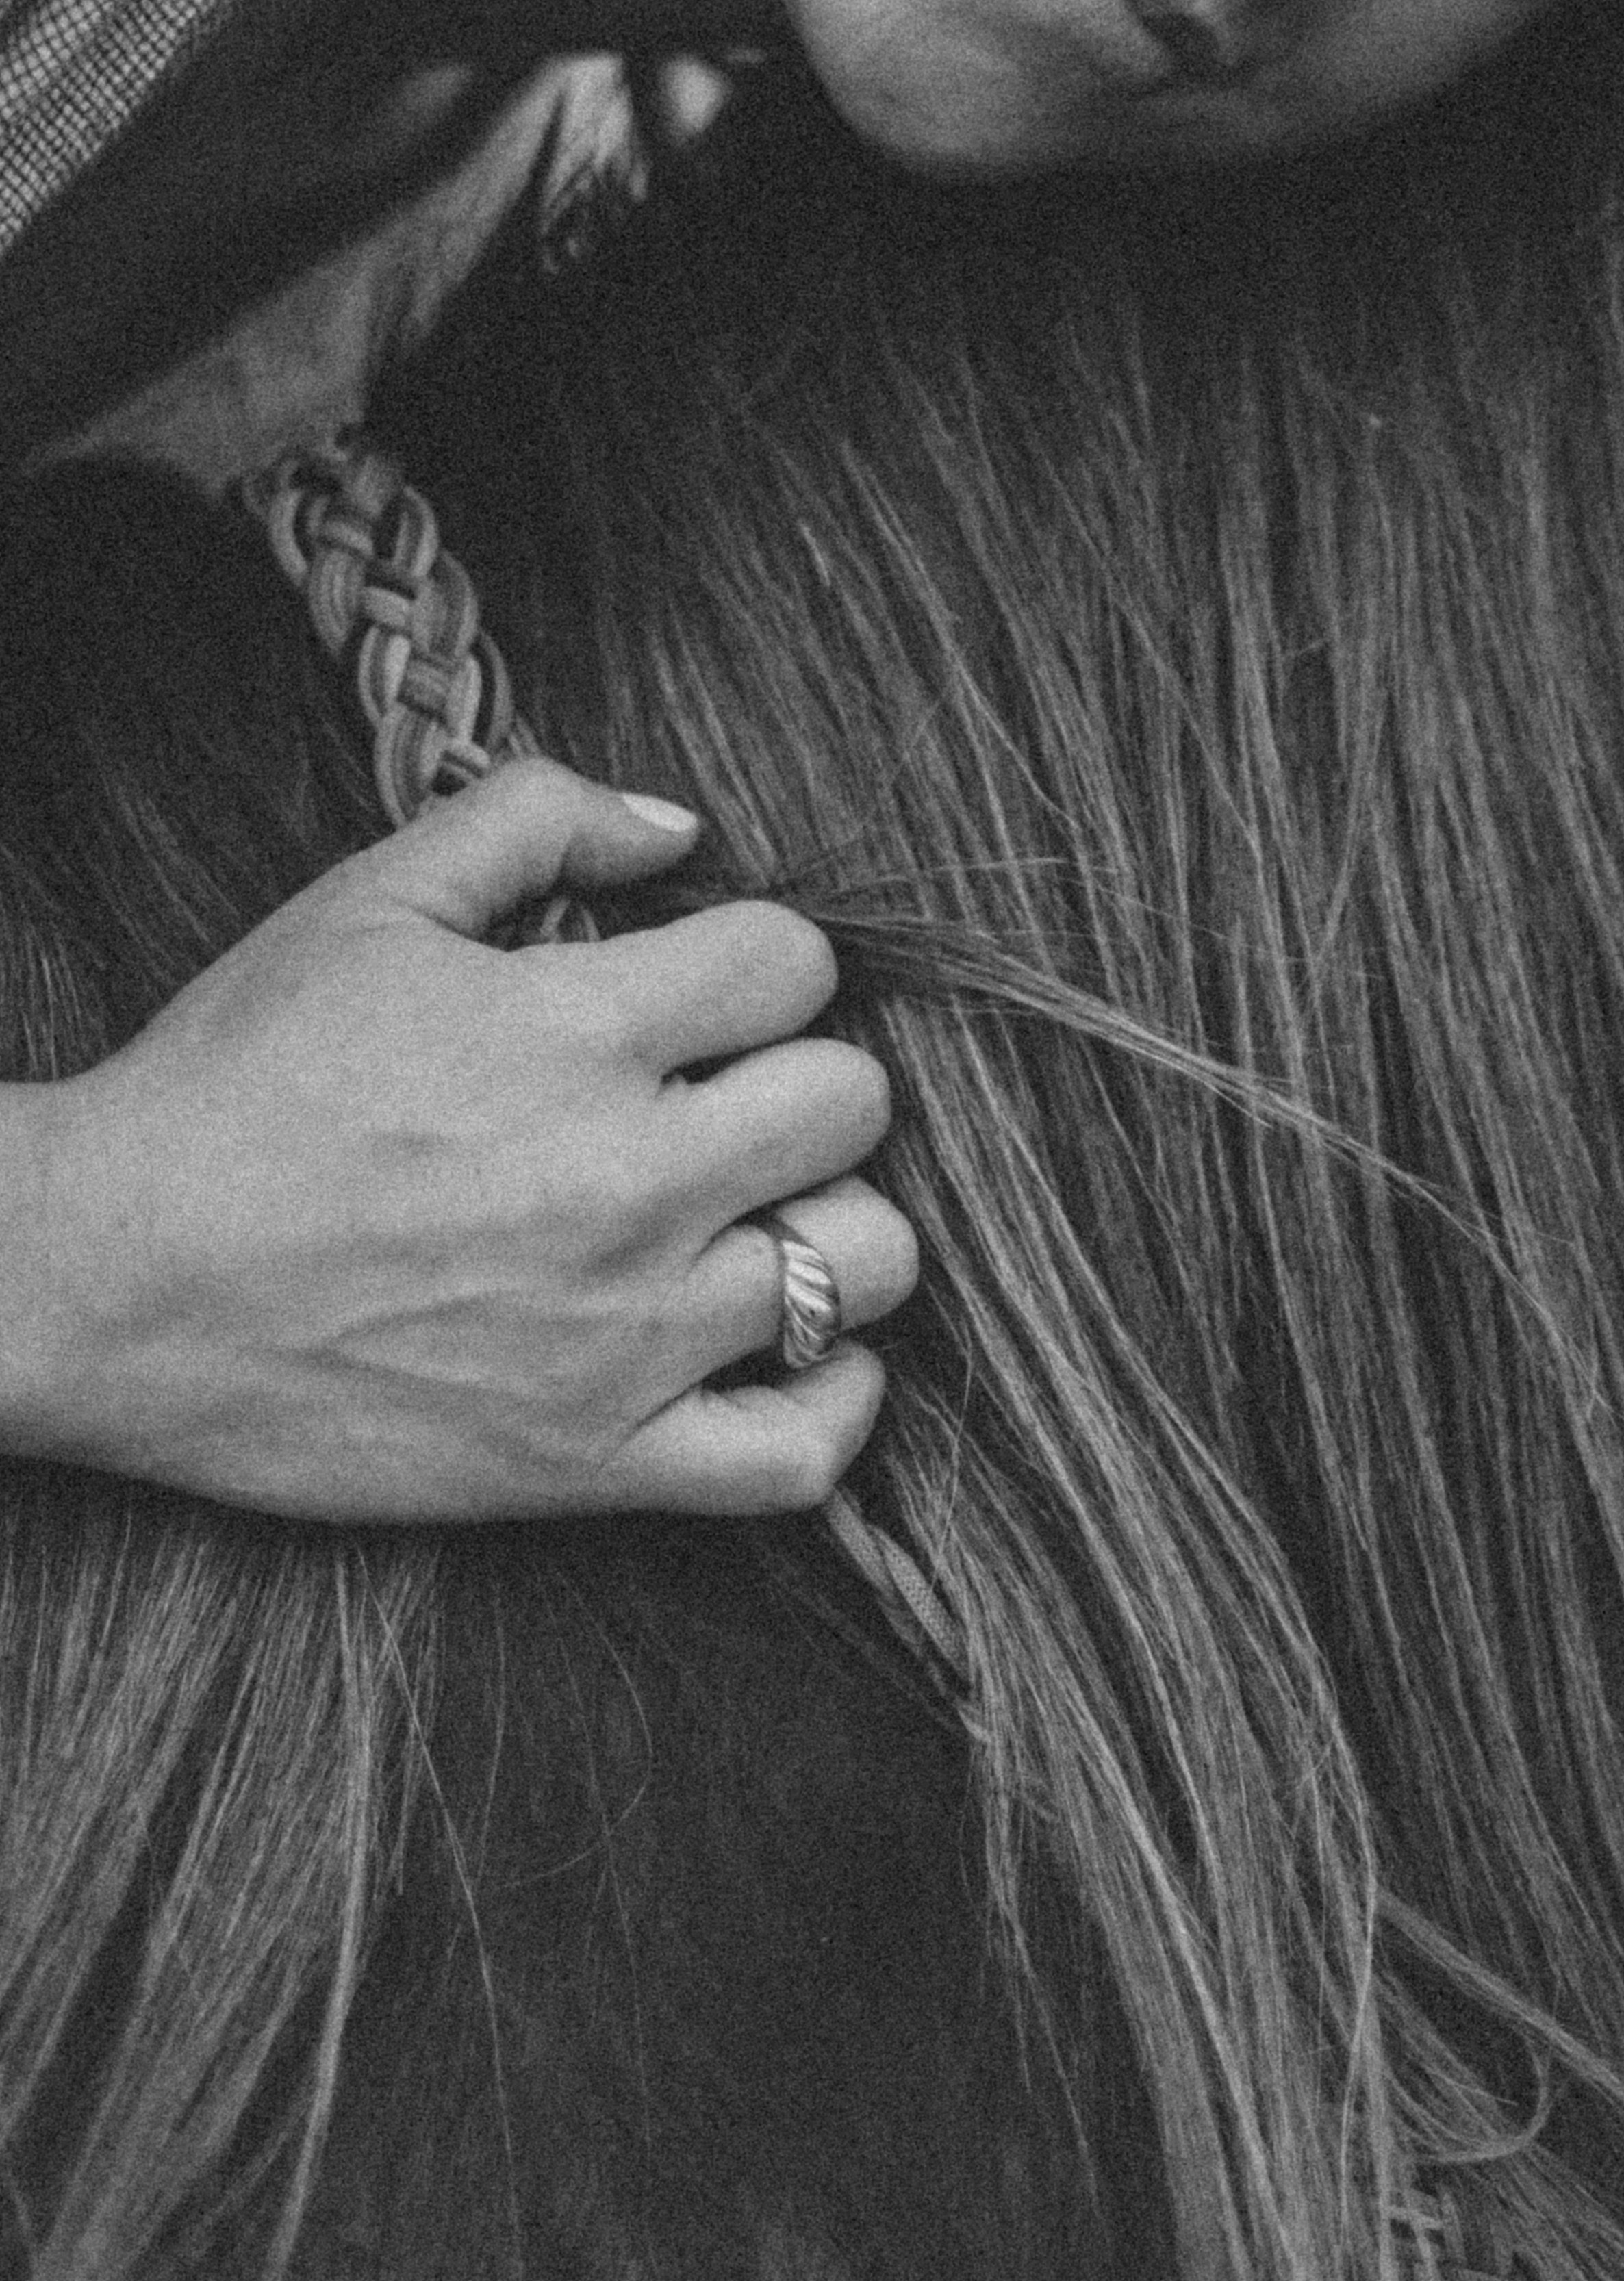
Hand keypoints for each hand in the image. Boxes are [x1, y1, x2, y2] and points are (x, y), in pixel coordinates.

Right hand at [0, 763, 919, 1521]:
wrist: (105, 1280)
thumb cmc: (234, 1081)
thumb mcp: (369, 897)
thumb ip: (538, 815)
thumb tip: (682, 825)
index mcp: (582, 1030)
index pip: (796, 962)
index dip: (758, 961)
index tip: (701, 993)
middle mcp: (629, 1181)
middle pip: (853, 1102)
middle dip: (804, 1079)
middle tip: (729, 1098)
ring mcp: (622, 1335)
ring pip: (861, 1265)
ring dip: (834, 1225)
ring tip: (760, 1214)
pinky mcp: (590, 1465)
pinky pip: (801, 1454)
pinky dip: (833, 1398)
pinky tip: (790, 1347)